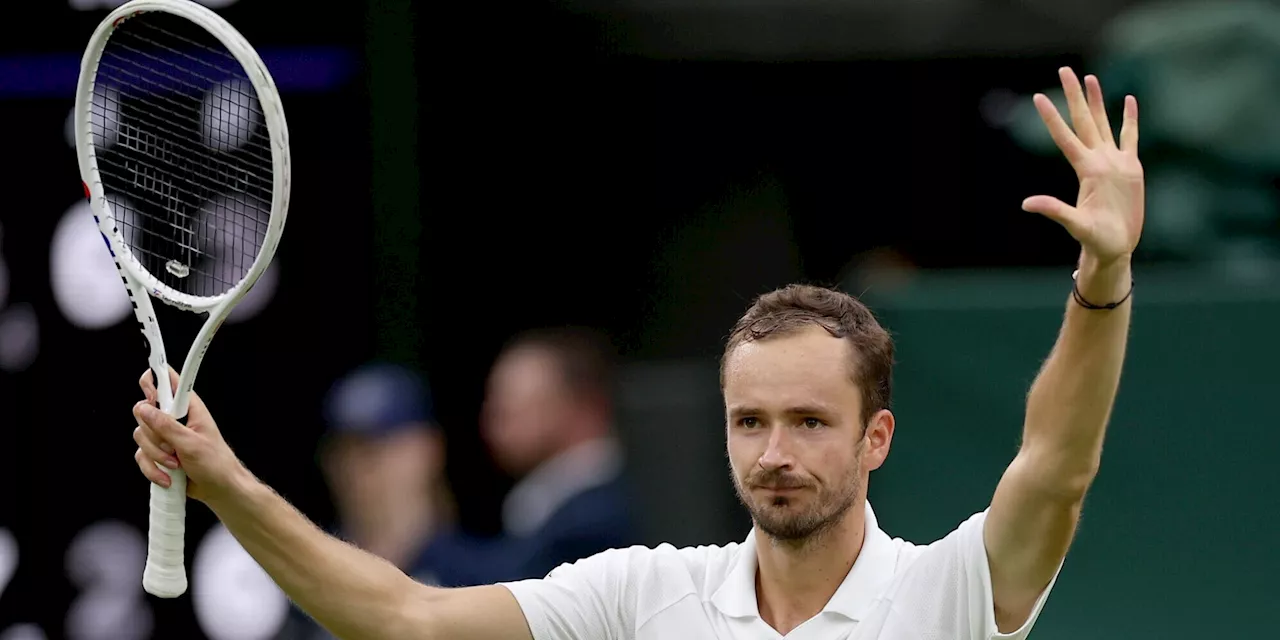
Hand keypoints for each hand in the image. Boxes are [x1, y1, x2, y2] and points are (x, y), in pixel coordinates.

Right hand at [132, 367, 244, 505]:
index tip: (150, 396)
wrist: (218, 488)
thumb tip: (144, 408)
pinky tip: (168, 476)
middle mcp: (174, 418)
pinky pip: (142, 456)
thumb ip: (166, 426)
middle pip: (144, 412)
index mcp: (188, 407)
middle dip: (154, 435)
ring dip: (156, 456)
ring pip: (141, 436)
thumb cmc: (215, 463)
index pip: (167, 381)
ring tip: (176, 464)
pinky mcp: (158, 452)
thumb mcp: (191, 443)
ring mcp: (165, 436)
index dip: (153, 381)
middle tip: (172, 447)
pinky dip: (152, 469)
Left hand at [1023, 67, 1143, 266]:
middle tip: (1064, 70)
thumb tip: (1026, 204)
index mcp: (1086, 170)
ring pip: (1104, 124)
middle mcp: (1098, 161)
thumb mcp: (1075, 225)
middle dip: (1074, 96)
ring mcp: (1114, 162)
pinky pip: (1131, 137)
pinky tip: (1129, 101)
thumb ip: (1054, 211)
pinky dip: (1130, 119)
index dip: (1051, 118)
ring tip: (1090, 79)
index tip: (1037, 97)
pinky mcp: (1131, 168)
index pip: (1065, 137)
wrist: (1115, 247)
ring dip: (1097, 101)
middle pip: (1084, 121)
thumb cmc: (1095, 239)